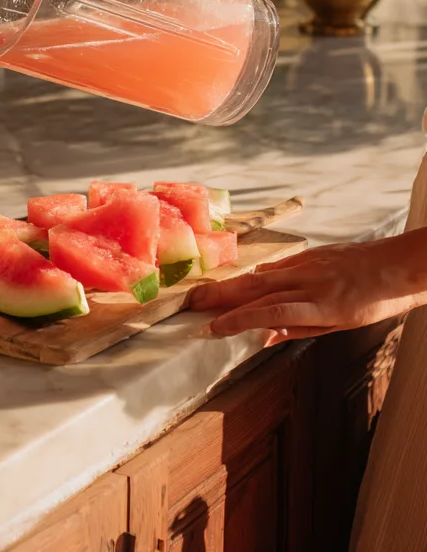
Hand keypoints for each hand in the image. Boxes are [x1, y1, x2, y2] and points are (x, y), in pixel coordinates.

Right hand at [188, 233, 426, 344]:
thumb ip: (301, 329)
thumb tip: (264, 336)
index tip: (213, 328)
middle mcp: (309, 283)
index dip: (238, 320)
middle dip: (220, 298)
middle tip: (191, 304)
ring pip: (259, 277)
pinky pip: (276, 267)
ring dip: (229, 286)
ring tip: (204, 293)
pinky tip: (242, 282)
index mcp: (321, 306)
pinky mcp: (309, 255)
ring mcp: (307, 265)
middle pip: (255, 290)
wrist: (402, 264)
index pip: (270, 313)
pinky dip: (255, 276)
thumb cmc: (379, 301)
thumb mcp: (344, 326)